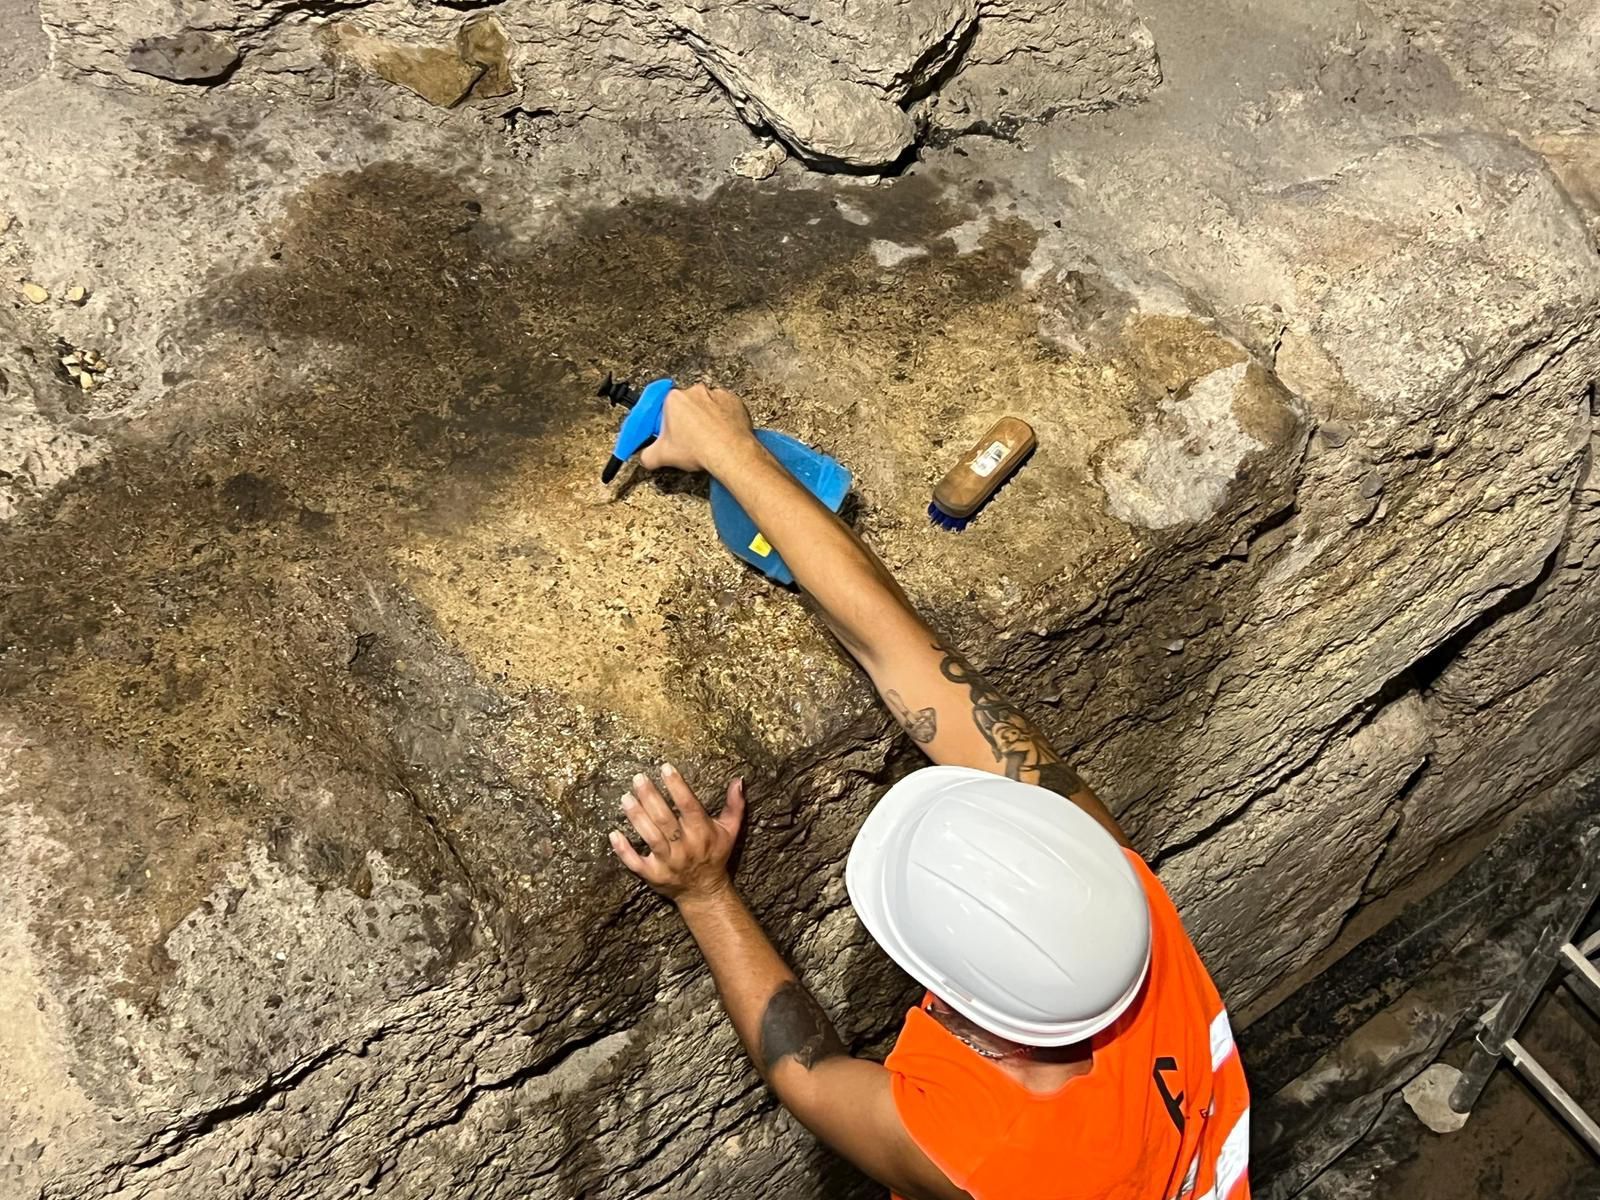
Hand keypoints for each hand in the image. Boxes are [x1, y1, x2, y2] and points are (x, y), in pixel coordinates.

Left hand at [609, 764, 746, 905]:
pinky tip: (613, 833)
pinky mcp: (653, 875)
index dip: (677, 786)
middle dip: (650, 797)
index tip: (665, 768)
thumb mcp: (729, 831)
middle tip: (638, 778)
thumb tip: (738, 780)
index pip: (688, 805)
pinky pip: (635, 862)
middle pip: (665, 819)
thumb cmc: (715, 855)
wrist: (705, 891)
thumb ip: (734, 805)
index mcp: (702, 833)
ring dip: (637, 817)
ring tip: (626, 798)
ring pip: (650, 838)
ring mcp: (667, 863)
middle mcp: (685, 847)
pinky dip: (623, 849)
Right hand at [638, 383, 755, 474]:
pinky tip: (722, 434)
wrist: (730, 453)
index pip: (664, 409)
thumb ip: (647, 456)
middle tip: (690, 441)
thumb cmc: (700, 449)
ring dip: (706, 419)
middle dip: (687, 421)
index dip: (667, 425)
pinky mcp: (734, 401)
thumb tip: (645, 457)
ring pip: (707, 406)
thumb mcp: (663, 456)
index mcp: (674, 399)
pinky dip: (724, 419)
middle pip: (686, 406)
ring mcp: (717, 394)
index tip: (671, 434)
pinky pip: (726, 408)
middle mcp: (695, 391)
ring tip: (709, 439)